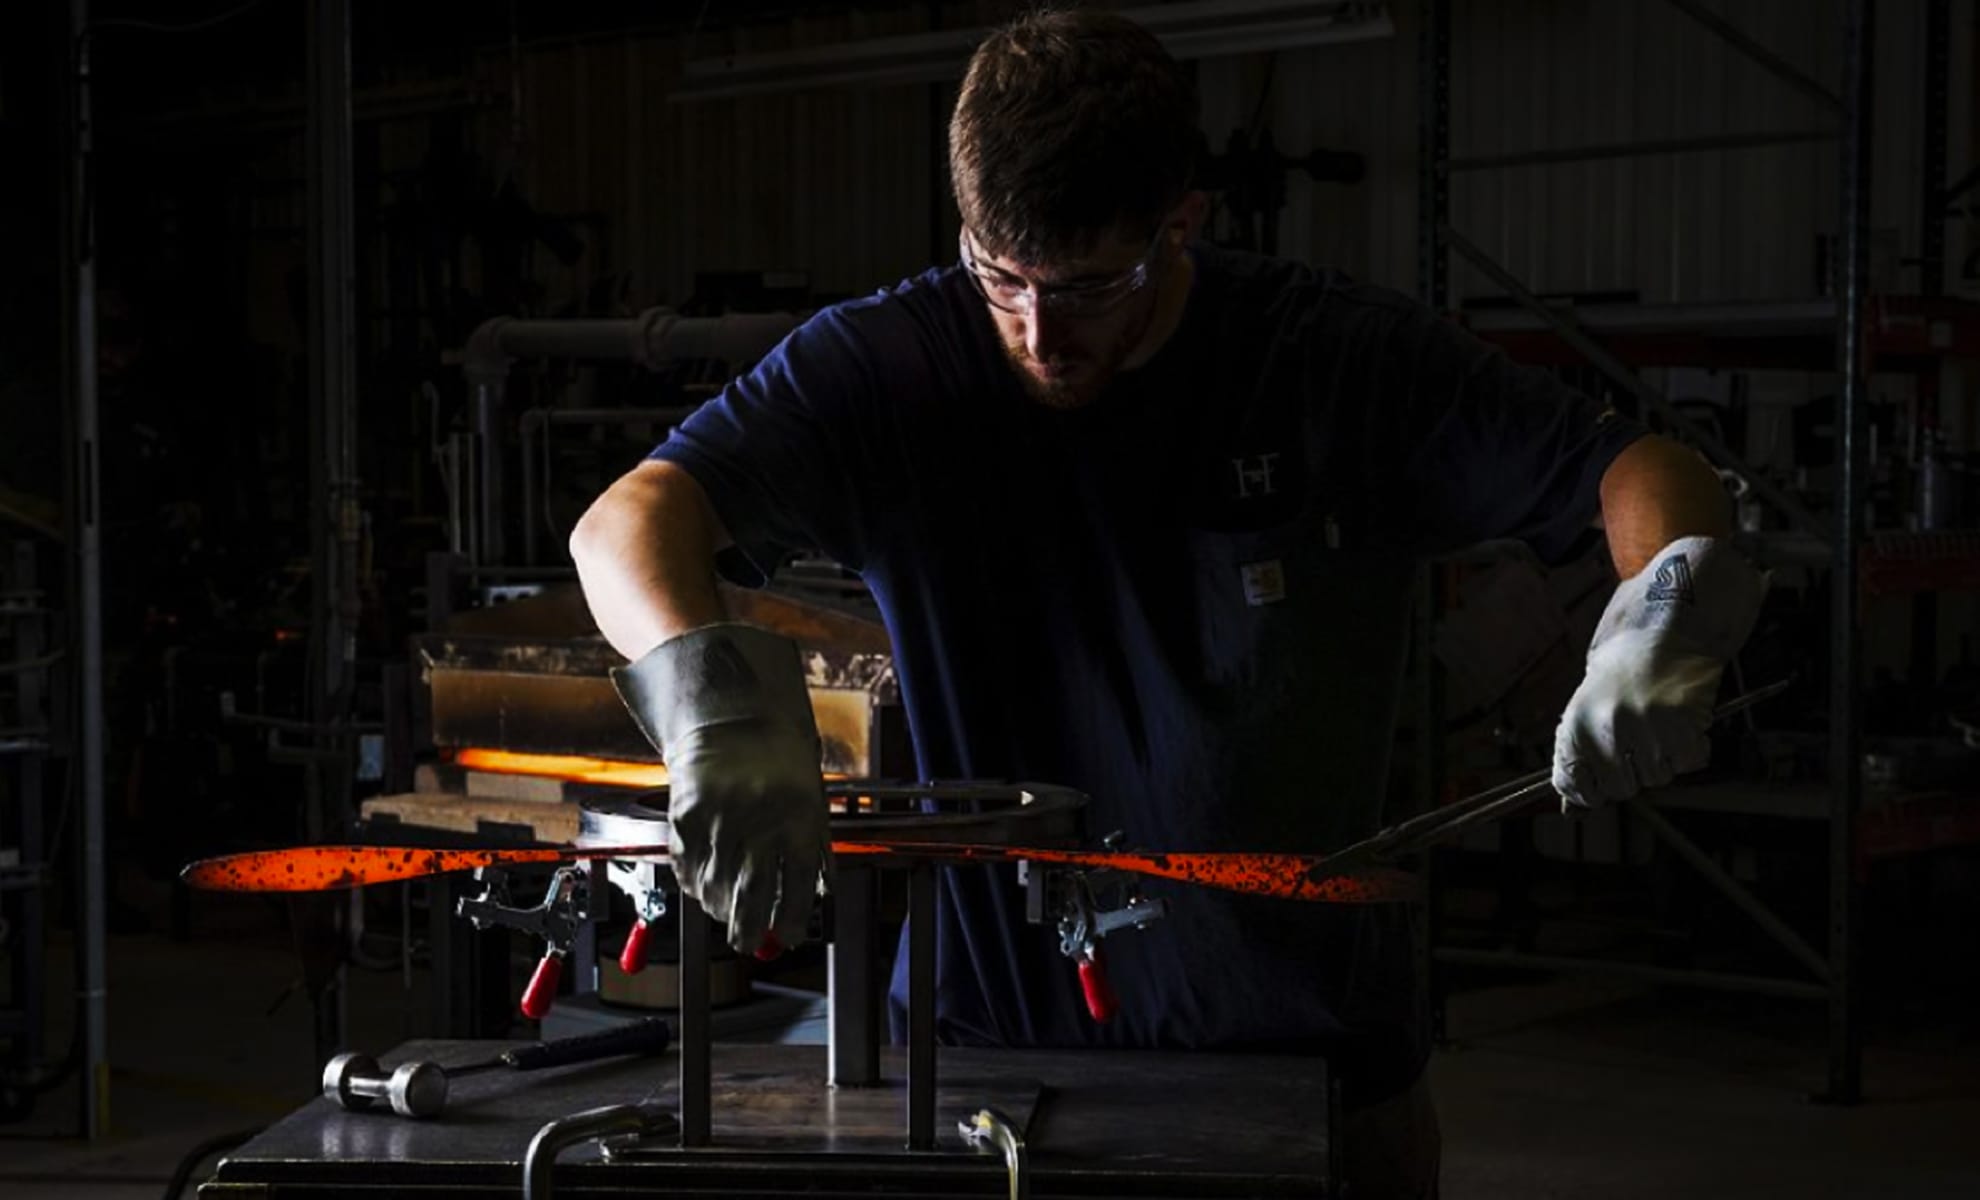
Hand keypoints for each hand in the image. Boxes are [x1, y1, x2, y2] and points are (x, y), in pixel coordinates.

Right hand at [612, 624, 828, 951]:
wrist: (732, 711)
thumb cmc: (779, 756)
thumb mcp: (810, 796)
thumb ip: (814, 846)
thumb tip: (818, 895)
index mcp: (799, 815)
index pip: (798, 886)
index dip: (792, 919)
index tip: (788, 937)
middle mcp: (760, 818)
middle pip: (753, 895)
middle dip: (750, 928)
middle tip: (748, 942)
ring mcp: (720, 817)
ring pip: (716, 886)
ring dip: (720, 908)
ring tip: (725, 914)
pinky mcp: (686, 813)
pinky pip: (687, 865)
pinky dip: (694, 884)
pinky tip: (703, 888)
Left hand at [1553, 536, 1764, 807]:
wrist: (1667, 621)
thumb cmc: (1625, 664)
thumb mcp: (1589, 704)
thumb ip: (1580, 755)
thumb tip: (1572, 809)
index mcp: (1575, 725)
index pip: (1573, 786)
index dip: (1592, 788)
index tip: (1603, 777)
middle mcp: (1605, 731)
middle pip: (1621, 787)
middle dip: (1634, 768)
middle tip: (1641, 732)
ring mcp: (1643, 730)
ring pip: (1658, 777)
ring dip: (1665, 755)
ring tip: (1661, 717)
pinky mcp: (1682, 727)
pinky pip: (1690, 762)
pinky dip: (1694, 747)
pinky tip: (1685, 718)